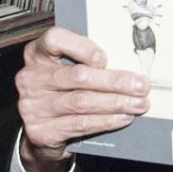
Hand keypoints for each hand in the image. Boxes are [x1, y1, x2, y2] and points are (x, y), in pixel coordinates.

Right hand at [15, 26, 149, 171]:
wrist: (41, 131)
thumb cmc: (61, 92)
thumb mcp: (67, 70)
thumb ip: (87, 63)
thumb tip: (129, 67)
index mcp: (37, 54)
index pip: (54, 39)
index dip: (81, 47)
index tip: (104, 58)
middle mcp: (31, 78)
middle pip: (78, 76)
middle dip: (115, 81)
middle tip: (141, 85)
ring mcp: (33, 106)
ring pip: (82, 101)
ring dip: (116, 103)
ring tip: (139, 104)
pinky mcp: (41, 131)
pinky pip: (80, 124)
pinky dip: (107, 120)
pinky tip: (123, 117)